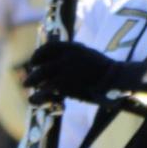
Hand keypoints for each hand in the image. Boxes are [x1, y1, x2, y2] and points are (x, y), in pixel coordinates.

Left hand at [23, 41, 146, 107]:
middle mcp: (66, 55)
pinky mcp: (65, 83)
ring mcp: (65, 68)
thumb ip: (73, 57)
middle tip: (28, 80)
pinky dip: (37, 96)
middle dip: (33, 72)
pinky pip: (45, 89)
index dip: (37, 55)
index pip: (48, 48)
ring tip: (28, 88)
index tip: (34, 62)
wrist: (118, 78)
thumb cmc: (104, 70)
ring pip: (39, 75)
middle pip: (40, 63)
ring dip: (31, 82)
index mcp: (73, 47)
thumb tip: (57, 64)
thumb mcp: (88, 55)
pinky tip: (34, 100)